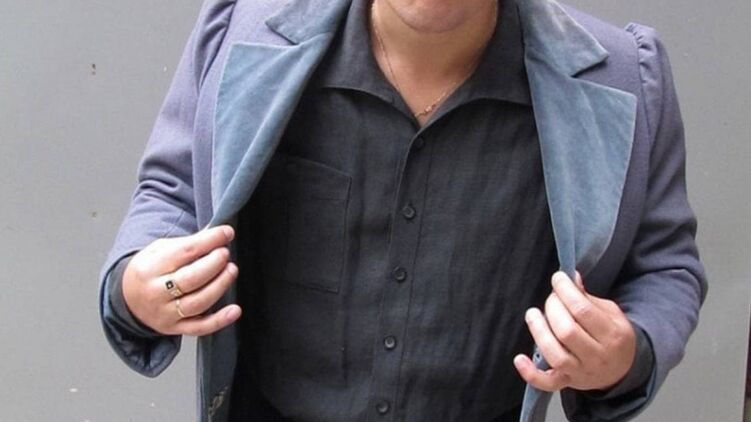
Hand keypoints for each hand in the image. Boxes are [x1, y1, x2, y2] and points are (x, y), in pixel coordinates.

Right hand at [122, 225, 240, 336]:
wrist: (128, 299)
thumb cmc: (149, 270)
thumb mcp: (159, 250)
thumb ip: (187, 243)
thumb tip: (217, 233)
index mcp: (150, 268)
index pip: (184, 252)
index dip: (209, 240)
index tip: (226, 233)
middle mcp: (156, 293)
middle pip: (191, 279)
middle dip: (214, 264)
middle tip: (225, 254)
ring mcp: (166, 313)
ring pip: (199, 302)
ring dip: (220, 285)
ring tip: (231, 270)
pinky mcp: (175, 328)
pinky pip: (200, 328)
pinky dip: (220, 320)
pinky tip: (235, 310)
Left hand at [514, 271, 635, 391]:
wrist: (623, 370)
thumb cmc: (613, 336)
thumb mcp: (610, 313)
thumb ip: (588, 298)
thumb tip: (571, 278)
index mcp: (612, 335)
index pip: (583, 310)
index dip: (565, 291)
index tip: (558, 278)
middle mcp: (597, 356)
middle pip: (567, 331)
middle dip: (553, 308)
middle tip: (551, 298)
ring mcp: (581, 372)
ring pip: (556, 356)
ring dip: (539, 332)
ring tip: (532, 314)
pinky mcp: (567, 382)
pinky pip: (548, 383)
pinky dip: (531, 374)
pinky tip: (520, 359)